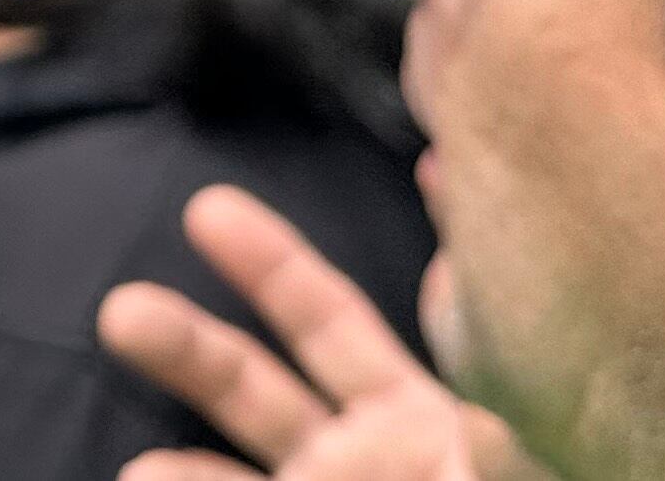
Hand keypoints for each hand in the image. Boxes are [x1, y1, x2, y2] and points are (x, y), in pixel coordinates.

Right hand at [95, 188, 538, 480]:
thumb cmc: (546, 480)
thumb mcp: (529, 447)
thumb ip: (491, 392)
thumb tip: (458, 296)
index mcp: (420, 418)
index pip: (331, 324)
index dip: (268, 267)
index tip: (206, 211)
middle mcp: (363, 459)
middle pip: (255, 387)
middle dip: (187, 348)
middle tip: (118, 311)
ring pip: (234, 461)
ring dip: (179, 465)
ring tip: (130, 463)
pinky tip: (144, 476)